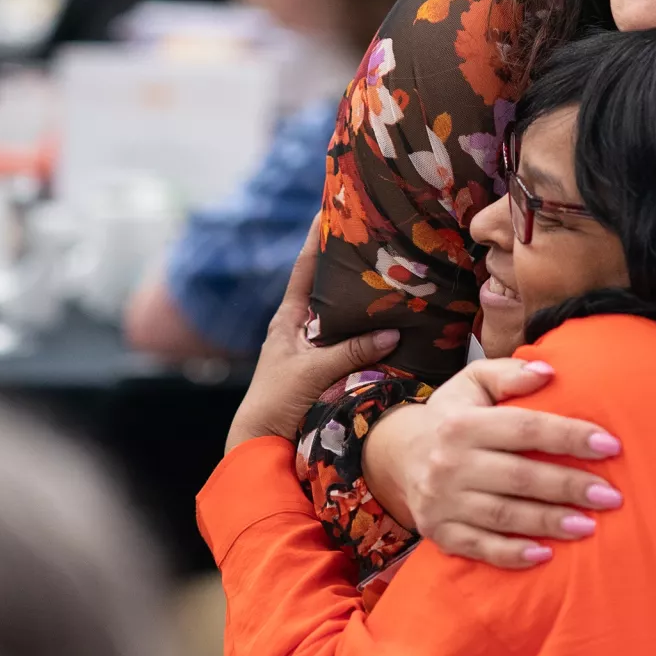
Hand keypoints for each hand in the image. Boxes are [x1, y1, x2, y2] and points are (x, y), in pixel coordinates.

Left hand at [226, 216, 399, 452]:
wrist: (261, 447)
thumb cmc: (275, 403)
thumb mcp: (313, 372)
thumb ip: (351, 352)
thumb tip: (394, 332)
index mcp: (288, 319)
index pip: (304, 269)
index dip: (317, 239)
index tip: (331, 209)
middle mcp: (300, 329)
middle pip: (328, 289)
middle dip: (350, 267)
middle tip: (378, 241)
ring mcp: (312, 351)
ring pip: (342, 317)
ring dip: (364, 301)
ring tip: (393, 278)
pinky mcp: (325, 372)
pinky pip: (351, 343)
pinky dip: (368, 332)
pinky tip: (393, 327)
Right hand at [365, 357, 625, 569]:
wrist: (398, 455)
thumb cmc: (454, 416)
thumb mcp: (473, 382)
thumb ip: (509, 373)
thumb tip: (548, 370)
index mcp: (462, 423)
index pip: (525, 428)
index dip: (569, 436)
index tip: (611, 445)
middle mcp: (449, 463)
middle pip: (520, 477)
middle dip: (569, 486)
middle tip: (611, 496)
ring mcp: (443, 502)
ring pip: (505, 516)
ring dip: (550, 523)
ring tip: (590, 526)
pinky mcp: (440, 533)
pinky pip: (480, 548)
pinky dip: (513, 554)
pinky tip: (546, 555)